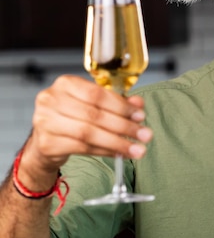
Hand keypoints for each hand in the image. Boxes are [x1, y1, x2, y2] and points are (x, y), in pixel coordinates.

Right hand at [23, 74, 151, 176]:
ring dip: (117, 142)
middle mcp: (51, 100)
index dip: (121, 106)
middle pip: (94, 115)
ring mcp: (45, 122)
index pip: (97, 94)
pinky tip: (119, 153)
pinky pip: (82, 148)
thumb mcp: (95, 104)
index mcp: (65, 84)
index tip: (140, 115)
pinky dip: (105, 151)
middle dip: (124, 126)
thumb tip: (138, 104)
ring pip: (89, 133)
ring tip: (137, 149)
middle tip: (144, 135)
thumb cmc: (73, 116)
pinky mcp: (46, 143)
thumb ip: (117, 102)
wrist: (46, 139)